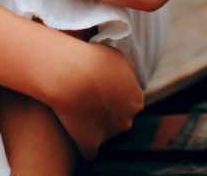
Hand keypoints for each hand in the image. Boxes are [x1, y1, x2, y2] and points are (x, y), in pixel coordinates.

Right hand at [51, 42, 144, 159]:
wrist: (70, 74)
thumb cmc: (92, 60)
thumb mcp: (117, 57)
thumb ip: (126, 71)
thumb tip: (126, 76)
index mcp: (136, 99)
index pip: (128, 101)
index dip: (113, 93)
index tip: (99, 87)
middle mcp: (126, 119)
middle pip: (119, 118)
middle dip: (107, 111)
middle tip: (87, 96)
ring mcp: (108, 133)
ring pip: (104, 132)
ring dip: (94, 124)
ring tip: (77, 108)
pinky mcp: (90, 144)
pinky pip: (88, 149)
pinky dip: (82, 142)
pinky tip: (74, 130)